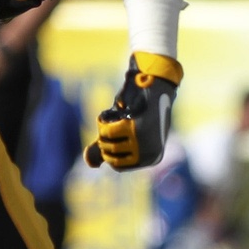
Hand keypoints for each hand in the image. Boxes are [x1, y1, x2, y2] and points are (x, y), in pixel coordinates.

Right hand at [86, 52, 179, 170]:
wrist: (157, 82)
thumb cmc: (142, 107)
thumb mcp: (126, 132)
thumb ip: (109, 147)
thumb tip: (91, 163)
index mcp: (152, 158)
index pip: (118, 165)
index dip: (109, 149)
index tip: (116, 133)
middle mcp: (150, 155)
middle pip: (111, 156)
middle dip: (105, 139)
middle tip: (113, 122)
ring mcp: (144, 143)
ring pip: (107, 144)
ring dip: (105, 128)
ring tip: (116, 115)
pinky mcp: (136, 129)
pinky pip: (107, 131)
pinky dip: (105, 119)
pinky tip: (118, 109)